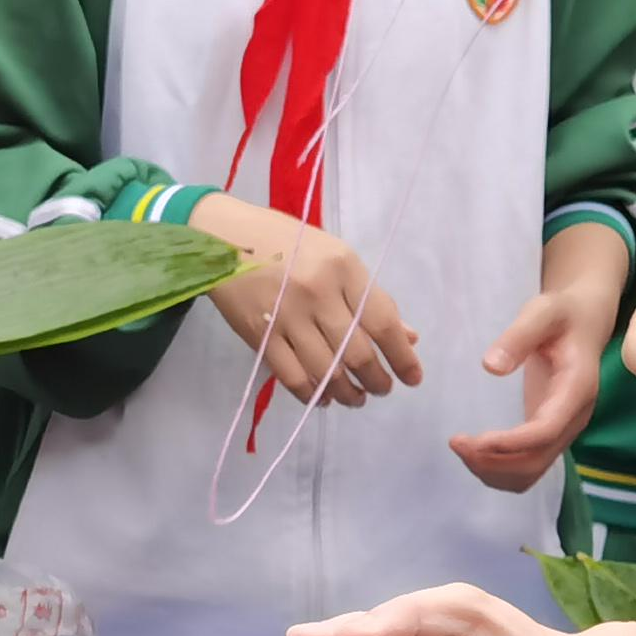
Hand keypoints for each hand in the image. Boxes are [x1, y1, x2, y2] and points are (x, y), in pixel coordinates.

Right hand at [191, 193, 424, 405]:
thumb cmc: (287, 243)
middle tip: (381, 389)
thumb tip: (408, 336)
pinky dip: (311, 394)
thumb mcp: (336, 257)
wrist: (223, 237)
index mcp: (343, 267)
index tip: (412, 378)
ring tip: (356, 398)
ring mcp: (287, 316)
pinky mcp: (260, 335)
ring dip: (347, 393)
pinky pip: (292, 377)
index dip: (402, 356)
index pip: (382, 321)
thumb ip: (371, 297)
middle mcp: (318, 292)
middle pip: (357, 353)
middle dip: (376, 380)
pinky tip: (322, 397)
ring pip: (326, 371)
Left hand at [450, 227, 624, 490]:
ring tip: (461, 447)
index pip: (545, 432)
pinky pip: (527, 466)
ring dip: (493, 470)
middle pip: (536, 461)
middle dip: (493, 461)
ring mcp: (563, 429)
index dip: (510, 443)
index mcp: (577, 390)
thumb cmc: (563, 314)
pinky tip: (475, 450)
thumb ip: (519, 336)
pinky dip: (499, 468)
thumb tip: (491, 367)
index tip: (475, 441)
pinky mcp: (550, 432)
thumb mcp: (542, 312)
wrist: (584, 322)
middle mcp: (574, 418)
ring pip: (531, 471)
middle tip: (456, 442)